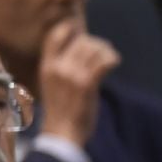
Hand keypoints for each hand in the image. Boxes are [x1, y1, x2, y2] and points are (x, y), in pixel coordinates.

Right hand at [38, 21, 119, 146]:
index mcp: (46, 67)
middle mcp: (57, 68)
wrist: (61, 133)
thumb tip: (76, 49)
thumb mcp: (50, 85)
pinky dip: (112, 59)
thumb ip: (59, 68)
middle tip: (103, 52)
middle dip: (96, 43)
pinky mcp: (86, 83)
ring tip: (110, 59)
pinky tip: (115, 63)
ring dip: (106, 51)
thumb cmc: (58, 111)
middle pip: (81, 41)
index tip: (79, 30)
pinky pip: (104, 61)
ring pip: (94, 48)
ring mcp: (72, 75)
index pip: (55, 36)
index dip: (68, 28)